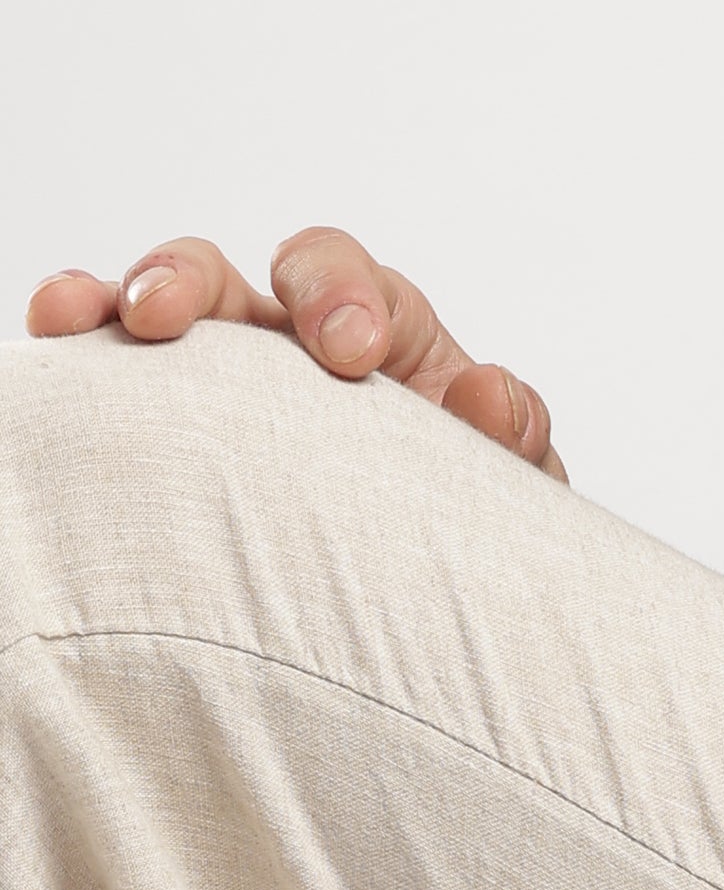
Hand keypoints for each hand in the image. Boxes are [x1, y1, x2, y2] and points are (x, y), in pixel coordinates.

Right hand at [25, 229, 565, 477]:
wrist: (412, 610)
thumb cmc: (455, 527)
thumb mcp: (503, 491)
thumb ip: (510, 441)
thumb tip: (488, 393)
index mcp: (375, 338)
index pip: (350, 284)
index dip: (340, 296)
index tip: (346, 353)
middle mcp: (279, 350)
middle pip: (226, 279)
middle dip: (192, 279)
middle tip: (162, 314)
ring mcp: (209, 387)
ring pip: (146, 317)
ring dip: (108, 302)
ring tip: (71, 314)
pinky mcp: (156, 433)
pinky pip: (102, 380)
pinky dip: (73, 351)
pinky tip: (46, 347)